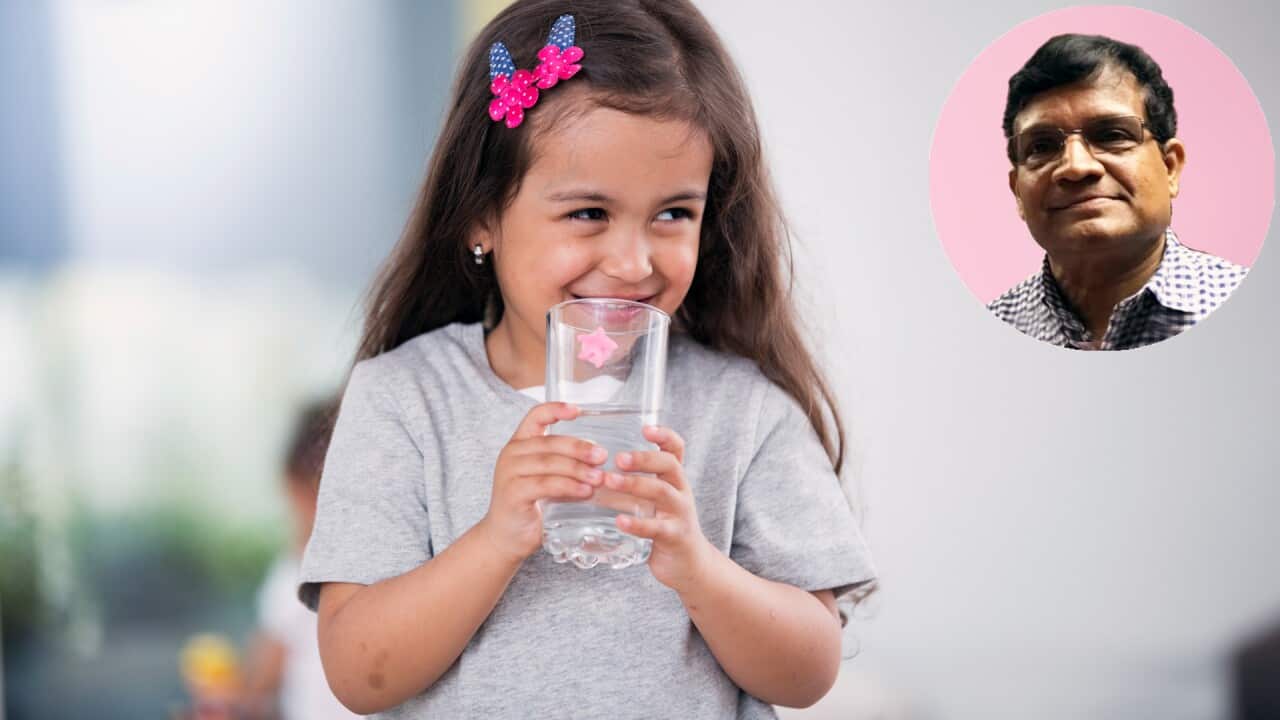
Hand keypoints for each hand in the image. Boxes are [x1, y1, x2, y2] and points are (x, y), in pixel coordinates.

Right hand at [477, 402, 608, 562]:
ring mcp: (509, 472)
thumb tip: (601, 460)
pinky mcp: (513, 492)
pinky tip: (585, 491)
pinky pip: (545, 484)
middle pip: (550, 442)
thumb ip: (567, 466)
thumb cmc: (532, 505)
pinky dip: (568, 487)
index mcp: (520, 443)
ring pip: (550, 463)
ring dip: (578, 469)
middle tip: (602, 456)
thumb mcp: (549, 479)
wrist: (506, 537)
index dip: (556, 409)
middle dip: (580, 448)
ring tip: (599, 478)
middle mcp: (512, 453)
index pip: (536, 416)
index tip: (578, 411)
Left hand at [607, 425, 712, 592]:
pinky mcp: (675, 536)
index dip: (664, 435)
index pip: (676, 449)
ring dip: (635, 484)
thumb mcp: (654, 501)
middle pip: (669, 465)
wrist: (689, 564)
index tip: (645, 428)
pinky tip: (619, 521)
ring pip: (662, 492)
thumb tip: (591, 470)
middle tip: (618, 458)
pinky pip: (657, 528)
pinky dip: (637, 523)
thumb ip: (632, 485)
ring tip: (610, 482)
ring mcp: (680, 514)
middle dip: (644, 458)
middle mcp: (681, 491)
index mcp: (674, 479)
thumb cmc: (664, 526)